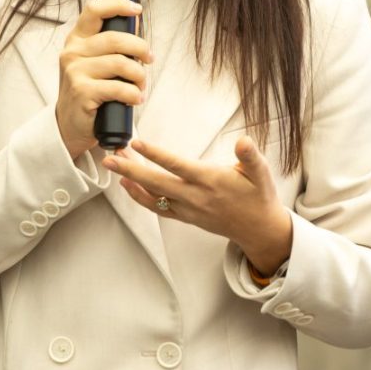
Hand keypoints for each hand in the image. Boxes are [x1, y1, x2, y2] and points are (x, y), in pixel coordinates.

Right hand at [56, 0, 152, 158]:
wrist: (70, 124)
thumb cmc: (89, 90)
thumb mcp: (93, 63)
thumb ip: (110, 46)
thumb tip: (137, 25)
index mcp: (76, 40)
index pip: (94, 10)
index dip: (118, 5)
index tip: (137, 9)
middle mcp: (72, 53)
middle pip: (116, 38)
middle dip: (141, 48)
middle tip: (149, 60)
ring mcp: (75, 72)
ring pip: (121, 64)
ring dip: (139, 76)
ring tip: (140, 85)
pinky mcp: (82, 92)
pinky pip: (119, 88)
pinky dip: (134, 94)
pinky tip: (135, 99)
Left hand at [103, 137, 292, 274]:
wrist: (258, 228)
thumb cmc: (258, 196)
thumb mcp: (261, 172)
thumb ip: (250, 156)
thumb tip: (243, 141)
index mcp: (210, 181)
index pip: (177, 166)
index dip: (155, 154)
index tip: (136, 143)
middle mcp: (195, 197)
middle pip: (155, 183)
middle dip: (130, 170)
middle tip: (110, 157)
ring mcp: (188, 209)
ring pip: (153, 196)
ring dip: (131, 181)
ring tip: (114, 164)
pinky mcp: (186, 217)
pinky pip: (157, 208)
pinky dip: (140, 198)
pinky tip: (128, 186)